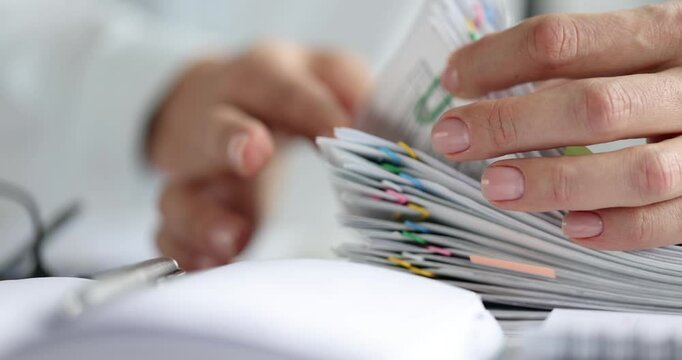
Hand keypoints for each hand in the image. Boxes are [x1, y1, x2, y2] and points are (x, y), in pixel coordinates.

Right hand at [148, 41, 370, 269]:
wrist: (208, 97)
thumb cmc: (277, 89)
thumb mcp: (316, 74)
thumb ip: (352, 89)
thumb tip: (394, 125)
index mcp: (261, 78)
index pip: (283, 86)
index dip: (312, 106)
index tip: (345, 130)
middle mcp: (218, 118)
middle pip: (214, 125)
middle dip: (232, 137)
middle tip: (255, 153)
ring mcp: (193, 169)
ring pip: (182, 191)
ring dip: (204, 216)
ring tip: (234, 240)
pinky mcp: (183, 205)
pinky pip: (170, 233)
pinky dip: (186, 252)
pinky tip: (209, 266)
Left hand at [431, 3, 681, 249]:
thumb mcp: (649, 44)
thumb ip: (589, 60)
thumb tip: (489, 85)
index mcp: (667, 31)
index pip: (564, 41)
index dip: (498, 61)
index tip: (455, 78)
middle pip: (589, 104)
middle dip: (508, 124)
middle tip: (451, 136)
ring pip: (633, 170)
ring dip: (555, 182)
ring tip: (495, 186)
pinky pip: (673, 220)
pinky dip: (620, 228)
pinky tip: (573, 228)